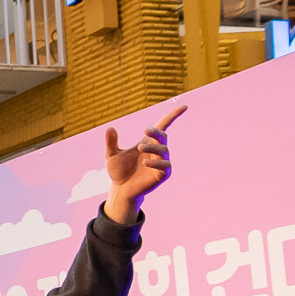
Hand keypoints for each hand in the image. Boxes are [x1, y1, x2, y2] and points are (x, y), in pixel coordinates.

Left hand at [101, 104, 185, 223]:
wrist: (120, 189)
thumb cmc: (118, 171)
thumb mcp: (111, 155)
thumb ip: (111, 142)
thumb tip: (110, 128)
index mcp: (147, 142)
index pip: (163, 126)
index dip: (173, 116)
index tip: (184, 106)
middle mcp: (156, 150)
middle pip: (162, 136)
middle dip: (156, 132)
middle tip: (145, 131)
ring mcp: (161, 162)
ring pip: (163, 150)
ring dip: (153, 147)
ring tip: (140, 148)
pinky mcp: (162, 174)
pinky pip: (164, 165)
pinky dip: (157, 163)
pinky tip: (146, 163)